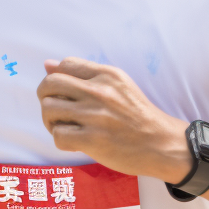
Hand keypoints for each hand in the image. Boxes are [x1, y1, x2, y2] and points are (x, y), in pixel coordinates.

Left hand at [37, 57, 189, 181]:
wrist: (162, 144)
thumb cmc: (137, 115)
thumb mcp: (118, 85)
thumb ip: (84, 73)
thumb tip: (47, 64)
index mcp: (107, 75)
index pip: (65, 65)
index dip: (57, 79)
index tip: (64, 94)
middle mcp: (100, 92)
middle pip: (49, 84)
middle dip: (45, 97)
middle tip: (57, 110)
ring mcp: (95, 116)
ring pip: (49, 109)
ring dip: (51, 121)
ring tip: (65, 127)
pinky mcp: (93, 140)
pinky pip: (58, 135)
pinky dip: (61, 140)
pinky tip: (75, 142)